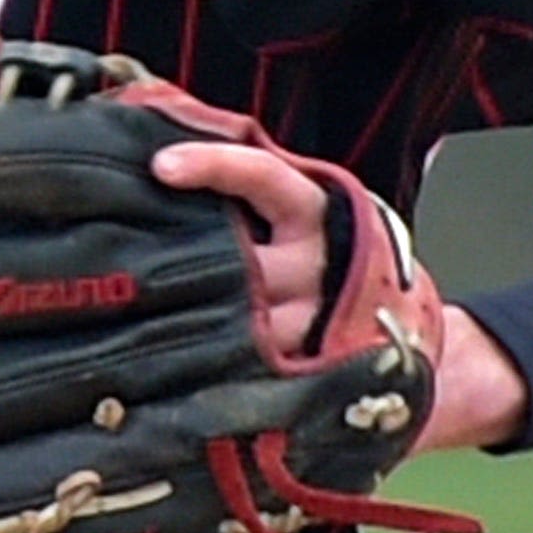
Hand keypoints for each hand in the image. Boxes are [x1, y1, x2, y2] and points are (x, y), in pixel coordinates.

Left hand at [148, 137, 526, 440]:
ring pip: (242, 327)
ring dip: (186, 330)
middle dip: (180, 267)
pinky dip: (213, 383)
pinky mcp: (313, 377)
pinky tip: (168, 387)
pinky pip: (255, 380)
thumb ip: (253, 186)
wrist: (417, 334)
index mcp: (319, 213)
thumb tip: (168, 145)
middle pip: (241, 264)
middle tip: (115, 268)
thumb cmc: (343, 260)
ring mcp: (317, 328)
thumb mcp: (313, 211)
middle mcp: (321, 267)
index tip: (161, 165)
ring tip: (121, 330)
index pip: (263, 179)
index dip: (214, 168)